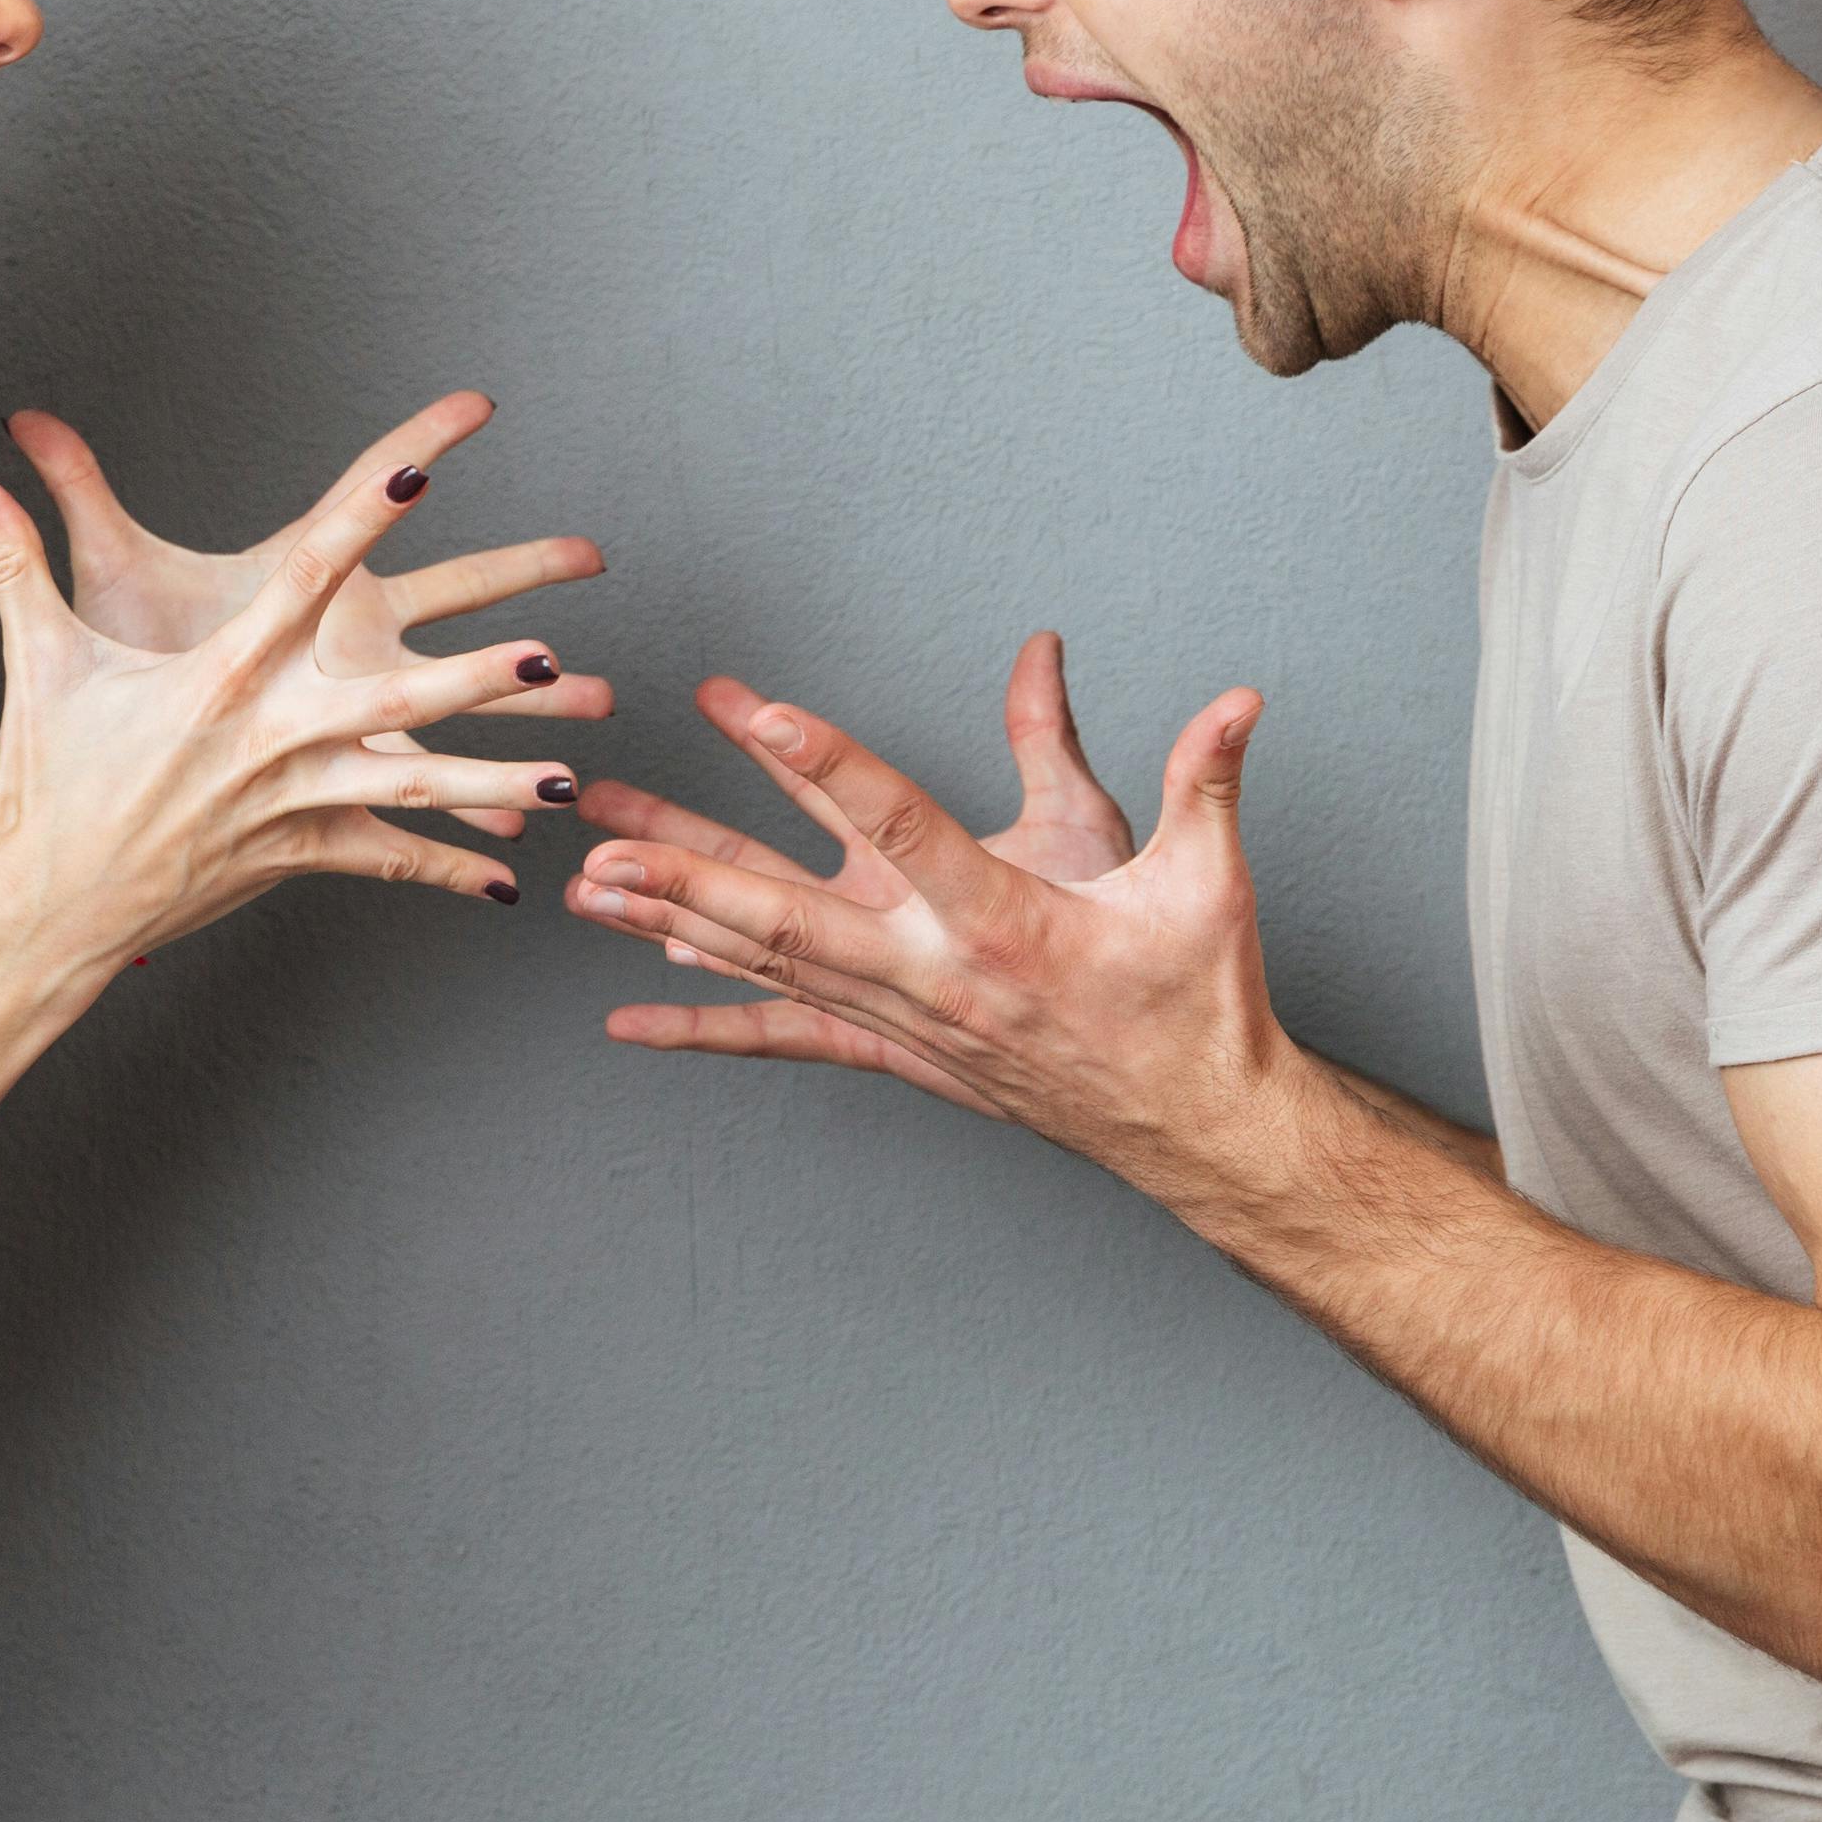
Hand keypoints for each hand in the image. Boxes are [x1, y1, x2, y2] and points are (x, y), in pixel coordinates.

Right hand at [0, 391, 606, 978]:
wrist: (47, 903)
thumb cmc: (45, 778)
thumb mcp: (39, 660)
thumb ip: (17, 559)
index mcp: (218, 674)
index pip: (303, 575)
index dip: (361, 517)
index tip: (419, 466)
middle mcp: (267, 737)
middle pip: (391, 702)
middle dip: (473, 680)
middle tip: (548, 653)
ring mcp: (290, 802)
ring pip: (413, 788)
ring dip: (497, 778)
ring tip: (576, 775)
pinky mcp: (296, 853)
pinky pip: (386, 859)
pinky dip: (450, 866)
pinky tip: (514, 877)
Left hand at [562, 643, 1318, 1210]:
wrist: (1192, 1124)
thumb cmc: (1198, 999)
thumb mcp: (1204, 876)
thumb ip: (1200, 777)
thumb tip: (1236, 697)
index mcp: (1004, 919)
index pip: (900, 822)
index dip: (826, 761)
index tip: (757, 709)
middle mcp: (935, 974)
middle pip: (788, 912)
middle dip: (687, 866)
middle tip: (601, 829)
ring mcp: (906, 1020)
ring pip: (769, 963)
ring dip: (673, 921)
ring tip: (585, 884)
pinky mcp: (899, 1051)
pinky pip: (786, 1036)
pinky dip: (705, 1025)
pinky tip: (628, 1018)